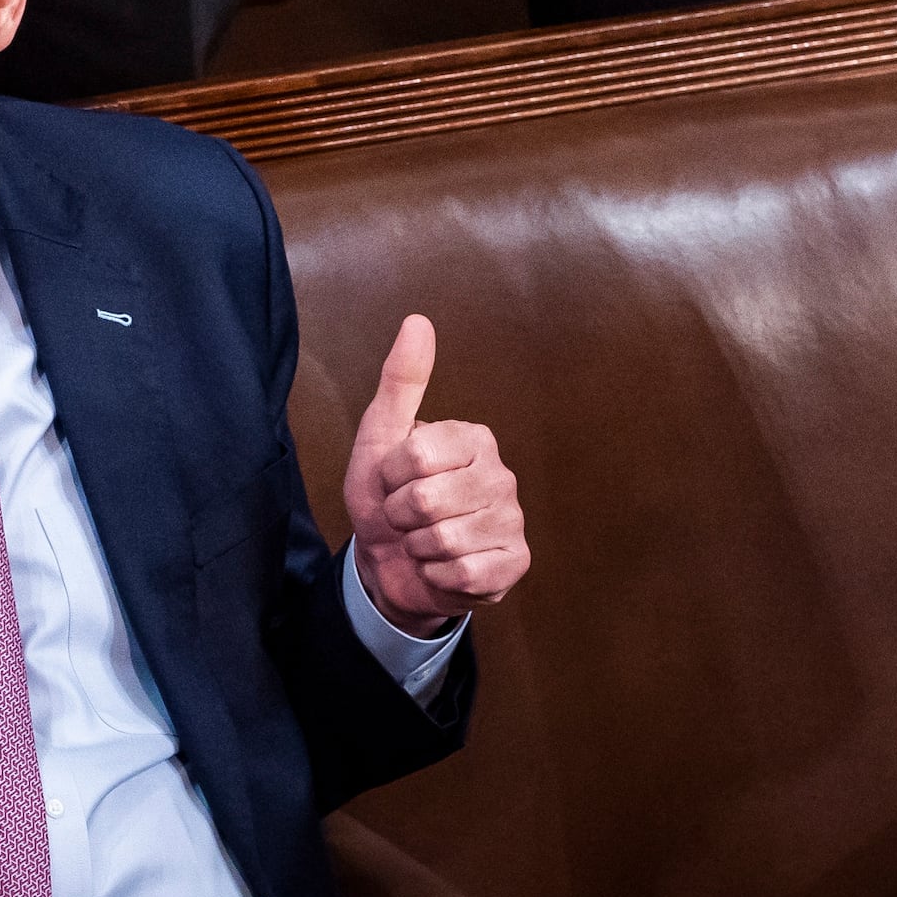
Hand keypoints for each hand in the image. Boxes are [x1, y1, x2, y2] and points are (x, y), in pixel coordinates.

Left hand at [340, 316, 523, 633]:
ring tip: (423, 541)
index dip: (389, 477)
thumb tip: (418, 321)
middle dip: (401, 516)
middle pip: (428, 501)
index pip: (415, 456)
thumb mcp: (380, 438)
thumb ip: (400, 381)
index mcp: (474, 438)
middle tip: (406, 517)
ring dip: (418, 548)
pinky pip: (467, 573)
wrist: (388, 564)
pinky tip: (443, 567)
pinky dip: (439, 575)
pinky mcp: (516, 564)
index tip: (392, 481)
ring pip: (446, 540)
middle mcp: (502, 475)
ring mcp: (513, 521)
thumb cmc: (385, 498)